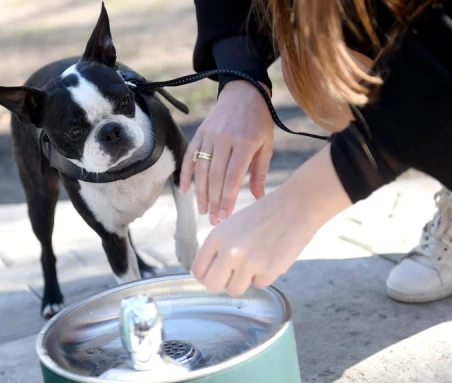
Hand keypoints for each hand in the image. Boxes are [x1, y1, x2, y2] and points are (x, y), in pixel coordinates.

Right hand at [180, 80, 273, 225]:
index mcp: (243, 143)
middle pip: (215, 177)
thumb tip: (258, 199)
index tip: (224, 217)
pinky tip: (185, 190)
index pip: (232, 177)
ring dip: (201, 193)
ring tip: (203, 210)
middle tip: (214, 220)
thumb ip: (260, 172)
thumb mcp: (266, 144)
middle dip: (214, 201)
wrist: (243, 92)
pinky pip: (189, 156)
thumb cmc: (259, 122)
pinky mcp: (199, 133)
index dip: (227, 199)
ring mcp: (209, 136)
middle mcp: (224, 139)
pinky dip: (186, 174)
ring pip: (201, 169)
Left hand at [191, 146, 351, 295]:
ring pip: (235, 290)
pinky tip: (271, 257)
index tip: (214, 274)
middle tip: (233, 275)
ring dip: (244, 281)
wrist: (295, 207)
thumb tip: (210, 272)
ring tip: (255, 262)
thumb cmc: (264, 215)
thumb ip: (220, 247)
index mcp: (216, 237)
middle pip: (212, 285)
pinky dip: (264, 276)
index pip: (198, 270)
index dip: (206, 275)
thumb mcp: (233, 225)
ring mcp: (248, 263)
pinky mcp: (268, 271)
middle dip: (222, 283)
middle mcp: (229, 251)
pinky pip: (259, 285)